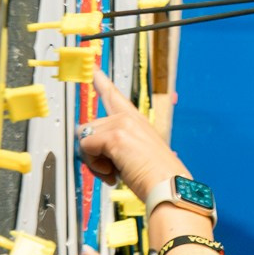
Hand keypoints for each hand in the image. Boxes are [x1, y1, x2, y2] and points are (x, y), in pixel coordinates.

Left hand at [78, 73, 182, 207]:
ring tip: (114, 171)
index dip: (101, 81)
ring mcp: (122, 124)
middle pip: (89, 126)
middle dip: (92, 151)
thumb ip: (115, 147)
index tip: (93, 68)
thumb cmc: (157, 177)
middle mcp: (128, 118)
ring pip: (85, 137)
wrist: (168, 186)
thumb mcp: (135, 156)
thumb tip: (88, 148)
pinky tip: (113, 173)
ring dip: (93, 160)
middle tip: (110, 168)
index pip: (114, 96)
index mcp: (136, 121)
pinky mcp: (116, 136)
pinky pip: (86, 148)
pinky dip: (95, 166)